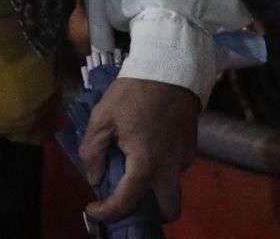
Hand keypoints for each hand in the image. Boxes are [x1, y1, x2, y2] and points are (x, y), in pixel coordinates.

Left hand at [80, 75, 199, 222]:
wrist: (169, 70)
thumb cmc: (132, 93)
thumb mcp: (102, 118)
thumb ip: (94, 151)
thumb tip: (95, 178)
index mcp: (147, 163)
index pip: (128, 202)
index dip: (108, 212)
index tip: (92, 210)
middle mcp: (172, 168)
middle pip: (167, 209)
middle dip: (146, 213)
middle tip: (122, 199)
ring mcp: (185, 160)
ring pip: (171, 189)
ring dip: (151, 189)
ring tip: (126, 169)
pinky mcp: (191, 150)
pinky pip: (174, 170)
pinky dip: (158, 171)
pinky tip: (142, 150)